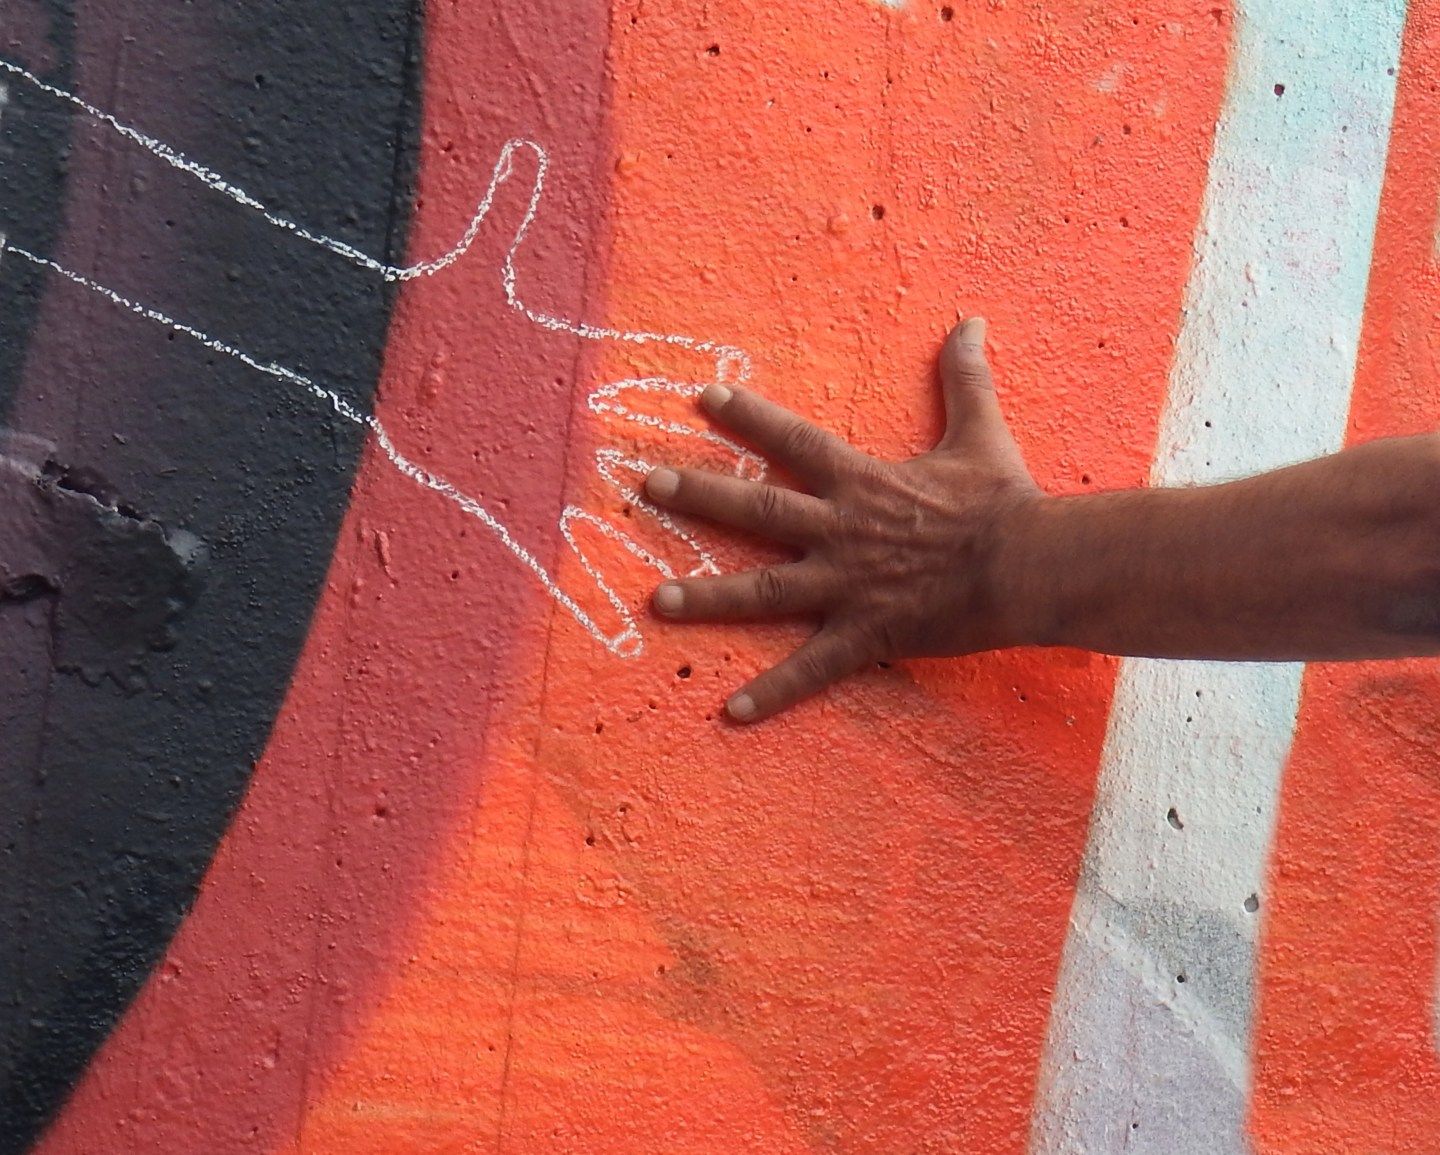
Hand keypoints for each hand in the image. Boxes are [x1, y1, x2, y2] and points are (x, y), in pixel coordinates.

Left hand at [644, 316, 1045, 722]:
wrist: (1032, 565)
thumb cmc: (1005, 501)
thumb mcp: (981, 431)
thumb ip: (964, 377)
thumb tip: (972, 320)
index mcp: (862, 482)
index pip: (792, 441)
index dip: (747, 417)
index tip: (699, 396)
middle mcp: (842, 531)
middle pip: (758, 510)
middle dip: (700, 495)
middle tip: (648, 485)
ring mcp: (848, 586)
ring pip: (765, 591)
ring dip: (709, 596)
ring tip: (657, 599)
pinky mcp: (866, 635)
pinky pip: (812, 670)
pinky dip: (773, 694)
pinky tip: (730, 714)